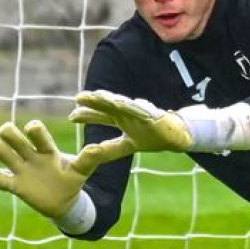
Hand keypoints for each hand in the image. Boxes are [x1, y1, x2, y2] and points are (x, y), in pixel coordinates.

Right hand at [0, 120, 108, 218]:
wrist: (64, 202)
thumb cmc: (72, 181)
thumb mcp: (82, 171)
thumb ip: (88, 160)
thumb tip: (96, 147)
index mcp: (48, 150)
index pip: (36, 131)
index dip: (32, 128)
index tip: (32, 130)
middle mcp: (31, 156)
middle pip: (11, 134)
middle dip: (8, 132)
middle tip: (11, 138)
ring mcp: (21, 170)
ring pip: (0, 150)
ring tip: (4, 155)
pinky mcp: (15, 185)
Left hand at [69, 90, 193, 159]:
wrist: (178, 136)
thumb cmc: (154, 137)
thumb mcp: (129, 145)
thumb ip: (111, 149)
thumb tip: (92, 153)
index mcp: (122, 120)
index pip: (102, 116)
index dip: (87, 116)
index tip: (72, 117)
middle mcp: (129, 114)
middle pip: (108, 106)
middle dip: (93, 102)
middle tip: (78, 98)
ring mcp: (141, 113)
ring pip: (122, 104)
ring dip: (109, 100)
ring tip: (96, 95)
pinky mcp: (153, 115)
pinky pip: (140, 110)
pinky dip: (129, 106)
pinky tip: (119, 102)